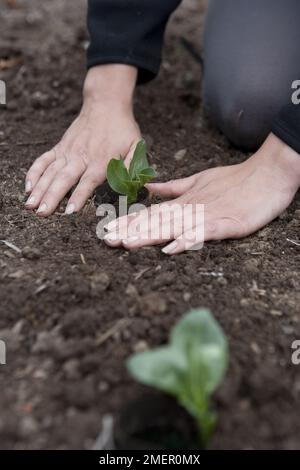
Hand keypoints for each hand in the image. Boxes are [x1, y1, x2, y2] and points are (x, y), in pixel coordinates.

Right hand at [25, 65, 139, 215]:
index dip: (78, 196)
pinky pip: (43, 160)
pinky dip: (34, 172)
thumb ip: (132, 167)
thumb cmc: (123, 130)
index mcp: (101, 160)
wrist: (106, 104)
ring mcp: (68, 151)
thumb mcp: (136, 146)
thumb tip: (133, 186)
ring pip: (51, 172)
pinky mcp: (60, 147)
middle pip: (64, 178)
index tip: (69, 211)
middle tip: (42, 212)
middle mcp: (81, 156)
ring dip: (40, 189)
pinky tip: (28, 187)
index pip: (88, 181)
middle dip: (52, 197)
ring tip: (31, 205)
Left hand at [104, 134, 299, 253]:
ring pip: (174, 227)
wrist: (267, 174)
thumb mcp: (199, 181)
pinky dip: (186, 240)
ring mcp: (208, 216)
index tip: (108, 231)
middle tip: (107, 241)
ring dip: (150, 235)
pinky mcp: (226, 224)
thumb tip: (149, 190)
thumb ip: (173, 188)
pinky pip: (203, 233)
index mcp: (184, 202)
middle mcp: (191, 208)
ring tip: (127, 244)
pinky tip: (170, 248)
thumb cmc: (235, 180)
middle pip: (157, 221)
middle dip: (131, 232)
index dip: (129, 222)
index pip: (152, 213)